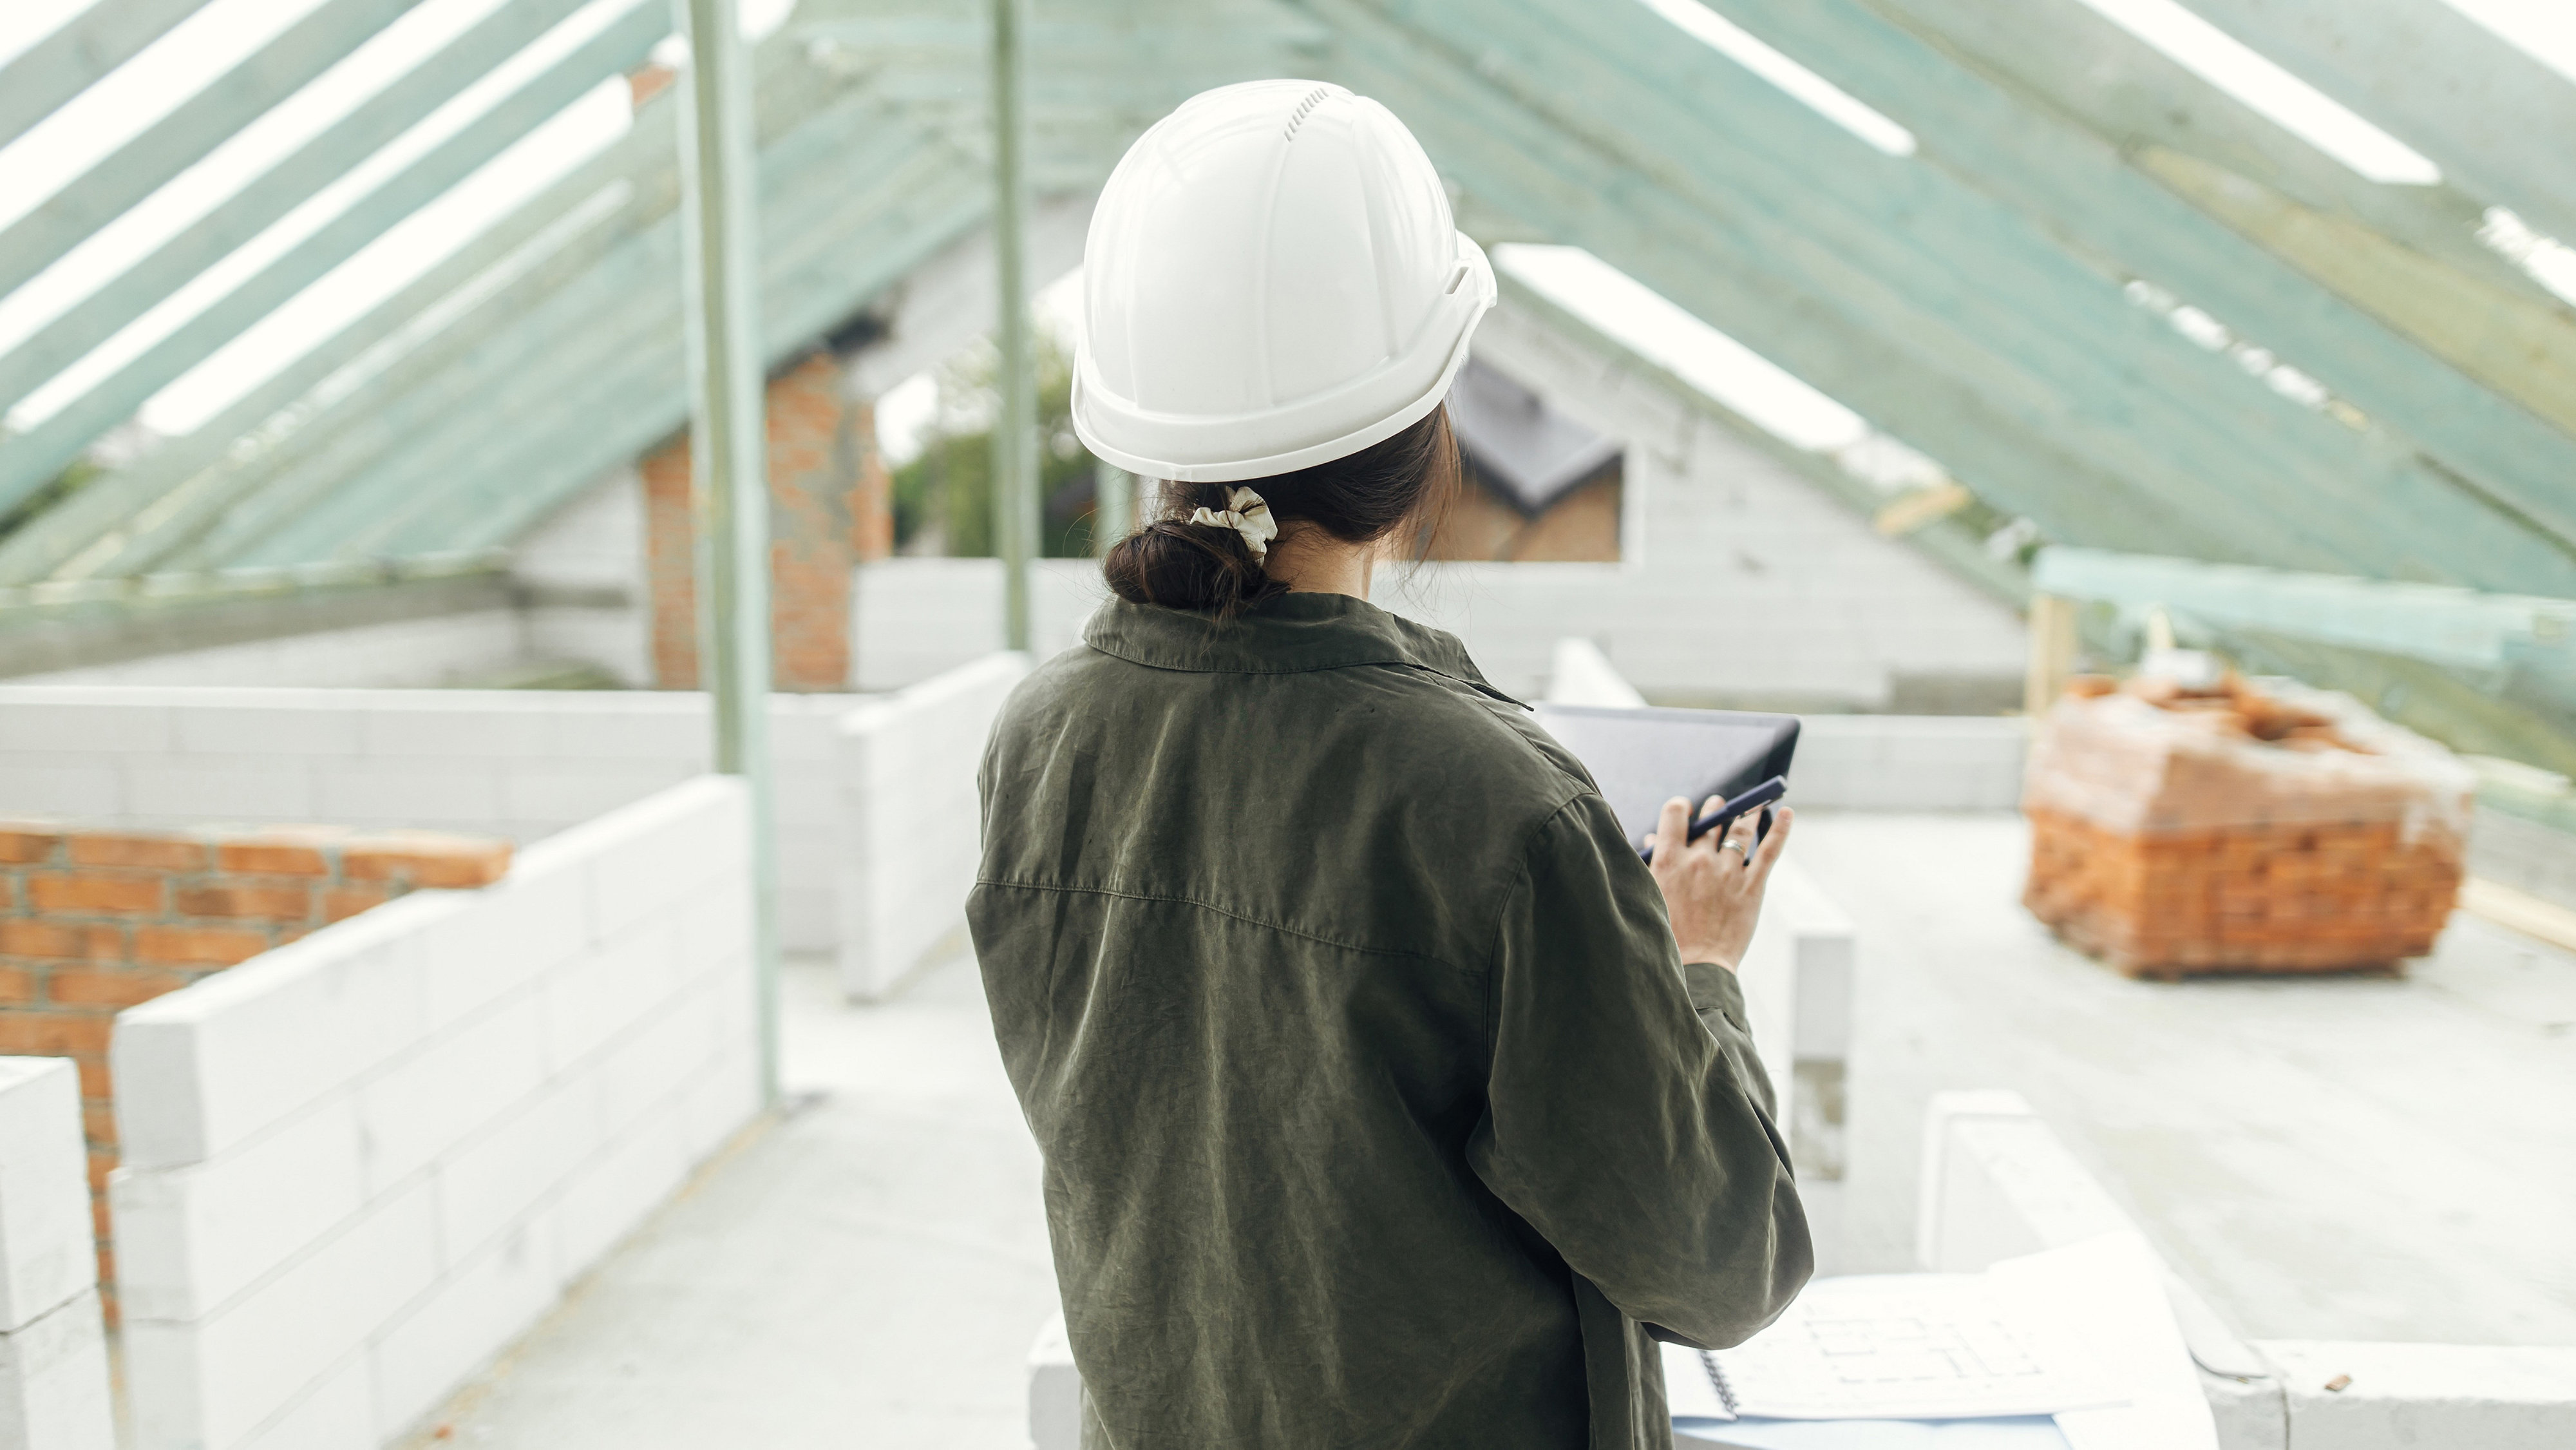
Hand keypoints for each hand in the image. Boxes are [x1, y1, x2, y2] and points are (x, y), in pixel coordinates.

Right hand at [1647, 797, 1794, 972]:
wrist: (1696, 966)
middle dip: (1715, 809)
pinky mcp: (1752, 886)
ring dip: (1747, 813)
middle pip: (1711, 820)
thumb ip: (1654, 862)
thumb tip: (1654, 838)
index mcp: (1669, 859)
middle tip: (1719, 806)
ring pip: (1741, 829)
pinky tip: (1787, 812)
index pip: (1675, 813)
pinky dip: (1780, 829)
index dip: (1681, 807)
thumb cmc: (1669, 932)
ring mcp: (1728, 871)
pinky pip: (1769, 850)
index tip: (1686, 810)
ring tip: (1752, 805)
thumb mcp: (1653, 893)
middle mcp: (1699, 860)